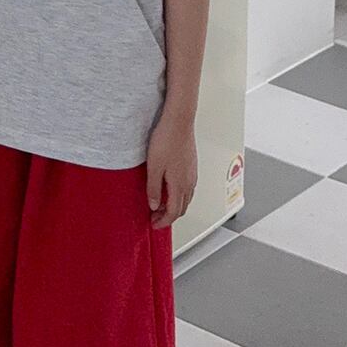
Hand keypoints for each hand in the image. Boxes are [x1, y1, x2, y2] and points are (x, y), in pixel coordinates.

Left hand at [145, 113, 197, 228]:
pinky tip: (170, 188)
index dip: (163, 221)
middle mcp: (189, 181)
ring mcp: (192, 173)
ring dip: (175, 205)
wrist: (179, 121)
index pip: (174, 212)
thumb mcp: (154, 167)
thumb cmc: (166, 140)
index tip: (155, 224)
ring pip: (186, 198)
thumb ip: (154, 189)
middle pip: (182, 208)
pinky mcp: (192, 165)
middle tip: (156, 217)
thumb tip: (154, 205)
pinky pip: (188, 187)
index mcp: (180, 185)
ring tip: (161, 204)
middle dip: (169, 216)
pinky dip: (179, 195)